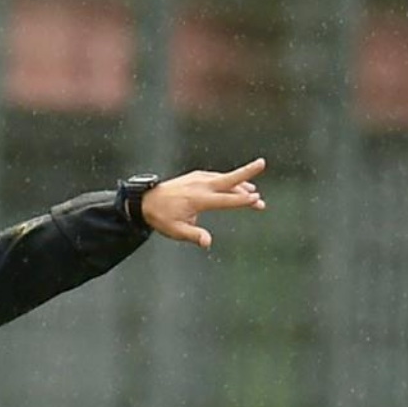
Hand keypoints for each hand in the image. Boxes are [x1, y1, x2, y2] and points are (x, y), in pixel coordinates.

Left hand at [141, 159, 266, 249]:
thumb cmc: (162, 217)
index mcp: (198, 199)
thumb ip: (194, 235)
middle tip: (262, 163)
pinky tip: (235, 185)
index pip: (225, 200)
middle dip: (247, 172)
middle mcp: (201, 186)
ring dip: (240, 183)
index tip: (256, 199)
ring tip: (253, 191)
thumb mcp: (176, 231)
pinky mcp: (196, 176)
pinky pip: (217, 177)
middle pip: (229, 179)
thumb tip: (207, 243)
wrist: (145, 200)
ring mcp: (198, 179)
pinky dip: (228, 181)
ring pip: (224, 179)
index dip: (242, 200)